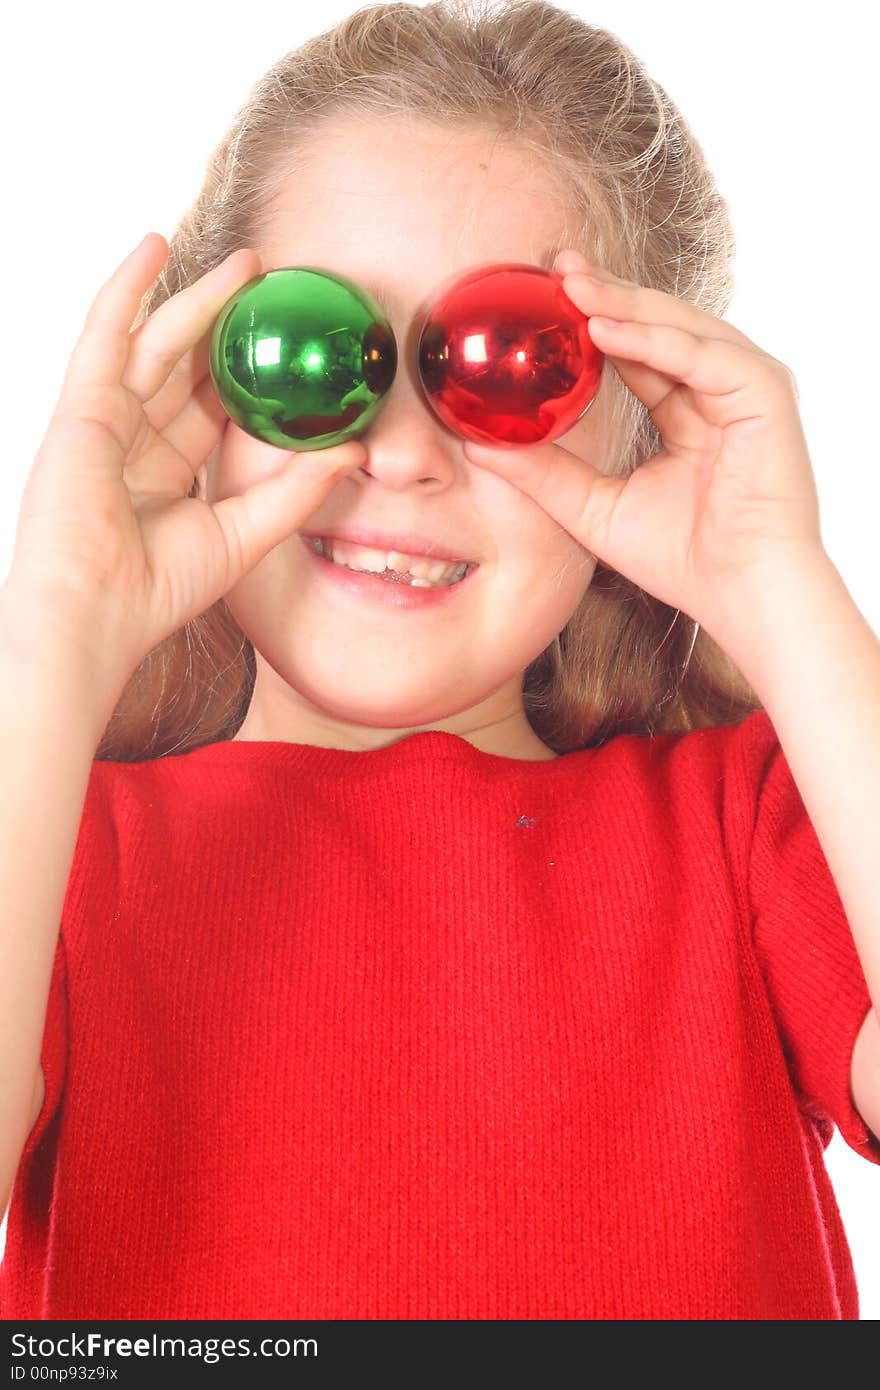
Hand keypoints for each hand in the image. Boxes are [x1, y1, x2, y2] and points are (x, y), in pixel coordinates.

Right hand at [6, 233, 366, 697]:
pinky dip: (126, 288)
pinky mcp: (80, 407)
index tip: (290, 344)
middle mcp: (134, 442)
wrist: (97, 611)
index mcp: (166, 474)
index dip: (249, 373)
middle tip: (273, 286)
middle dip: (229, 325)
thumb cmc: (157, 589)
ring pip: (156, 343)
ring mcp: (104, 421)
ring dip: (197, 297)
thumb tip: (354, 451)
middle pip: (186, 368)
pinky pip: (104, 334)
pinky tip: (153, 247)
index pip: (212, 409)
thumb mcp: (243, 534)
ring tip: (246, 262)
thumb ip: (295, 491)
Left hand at [462, 247, 824, 643]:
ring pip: (677, 325)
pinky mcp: (763, 391)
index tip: (545, 293)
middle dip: (604, 291)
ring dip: (622, 302)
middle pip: (656, 323)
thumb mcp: (594, 508)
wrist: (738, 592)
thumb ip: (544, 473)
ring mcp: (743, 385)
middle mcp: (717, 388)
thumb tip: (478, 446)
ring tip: (570, 285)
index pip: (635, 347)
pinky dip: (652, 339)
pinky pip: (699, 353)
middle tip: (553, 265)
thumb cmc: (682, 559)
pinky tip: (604, 329)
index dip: (592, 317)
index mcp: (687, 408)